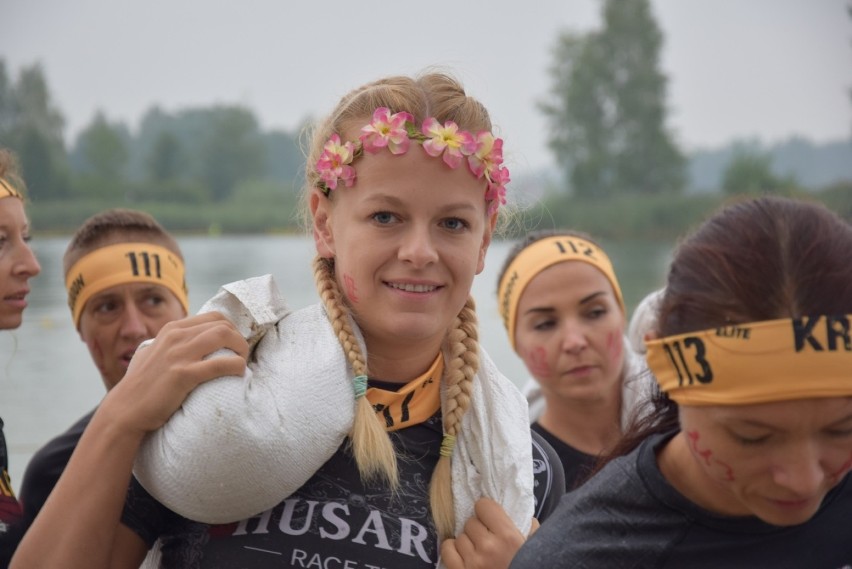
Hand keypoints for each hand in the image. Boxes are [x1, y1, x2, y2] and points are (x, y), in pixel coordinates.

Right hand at [99, 311, 248, 435]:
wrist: (125, 409)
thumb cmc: (141, 386)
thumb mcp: (154, 353)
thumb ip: (170, 344)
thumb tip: (190, 341)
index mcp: (172, 329)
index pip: (214, 317)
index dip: (231, 329)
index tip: (234, 346)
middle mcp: (176, 336)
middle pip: (222, 324)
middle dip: (239, 339)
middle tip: (241, 356)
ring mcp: (179, 354)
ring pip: (224, 336)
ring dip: (241, 349)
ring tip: (242, 363)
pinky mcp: (183, 374)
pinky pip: (221, 363)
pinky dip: (237, 366)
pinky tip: (239, 374)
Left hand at [440, 497, 529, 568]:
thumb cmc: (526, 566)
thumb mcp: (534, 548)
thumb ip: (529, 528)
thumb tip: (522, 515)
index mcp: (508, 537)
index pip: (484, 506)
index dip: (487, 512)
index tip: (490, 519)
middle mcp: (488, 546)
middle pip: (471, 522)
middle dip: (478, 529)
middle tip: (487, 540)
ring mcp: (472, 561)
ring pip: (460, 536)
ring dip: (468, 542)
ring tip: (479, 552)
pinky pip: (447, 549)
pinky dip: (453, 550)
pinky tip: (464, 556)